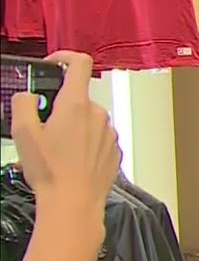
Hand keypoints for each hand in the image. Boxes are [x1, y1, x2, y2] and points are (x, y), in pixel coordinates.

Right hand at [9, 51, 120, 219]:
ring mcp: (110, 132)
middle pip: (78, 98)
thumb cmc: (50, 170)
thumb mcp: (22, 132)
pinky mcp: (115, 150)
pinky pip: (98, 138)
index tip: (53, 65)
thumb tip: (30, 96)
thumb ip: (24, 103)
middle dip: (60, 108)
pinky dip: (85, 143)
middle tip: (43, 128)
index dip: (65, 57)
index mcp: (76, 104)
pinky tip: (72, 161)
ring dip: (73, 127)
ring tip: (56, 150)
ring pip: (88, 120)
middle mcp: (98, 114)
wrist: (74, 203)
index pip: (80, 63)